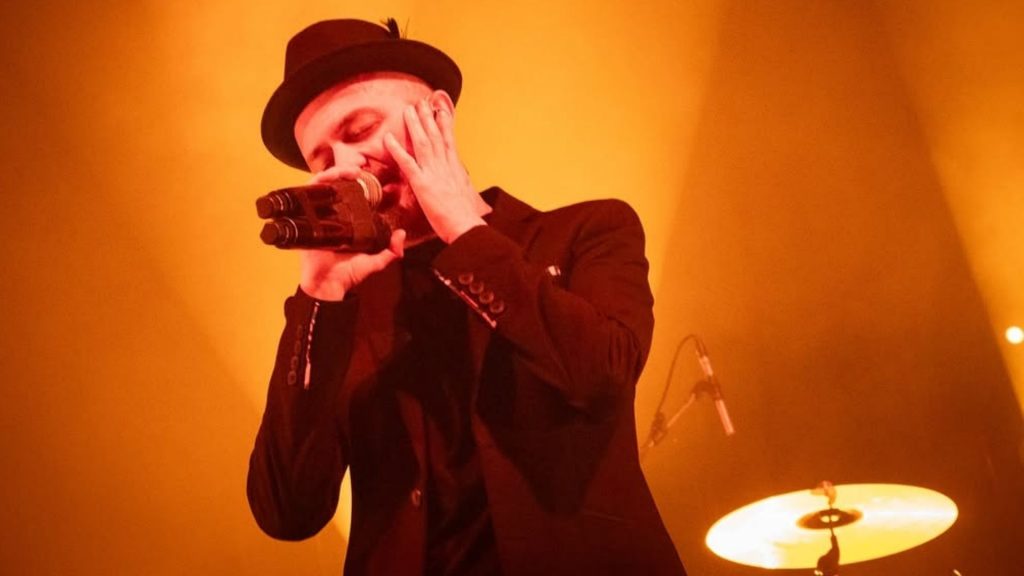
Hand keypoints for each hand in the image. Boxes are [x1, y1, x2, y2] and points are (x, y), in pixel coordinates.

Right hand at [297, 167, 405, 300]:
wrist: (328, 285)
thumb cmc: (348, 274)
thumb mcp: (374, 261)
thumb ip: (390, 251)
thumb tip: (401, 235)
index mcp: (348, 223)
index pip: (351, 197)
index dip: (358, 184)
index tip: (369, 177)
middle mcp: (332, 217)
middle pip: (336, 187)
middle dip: (345, 174)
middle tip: (357, 170)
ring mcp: (318, 216)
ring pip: (322, 187)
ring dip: (333, 174)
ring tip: (346, 171)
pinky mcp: (304, 218)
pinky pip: (306, 194)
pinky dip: (315, 183)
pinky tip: (326, 178)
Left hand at [383, 98, 488, 243]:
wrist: (466, 226)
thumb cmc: (465, 216)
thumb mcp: (465, 193)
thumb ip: (458, 182)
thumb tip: (458, 178)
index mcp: (455, 168)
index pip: (449, 141)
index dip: (444, 124)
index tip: (441, 110)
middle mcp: (445, 166)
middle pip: (435, 136)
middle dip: (428, 118)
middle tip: (421, 102)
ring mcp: (433, 173)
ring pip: (422, 143)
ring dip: (415, 125)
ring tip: (408, 110)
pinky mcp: (422, 184)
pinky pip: (407, 163)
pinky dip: (397, 149)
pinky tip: (388, 138)